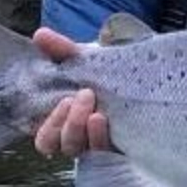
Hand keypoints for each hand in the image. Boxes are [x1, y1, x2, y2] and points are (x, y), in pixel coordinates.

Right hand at [32, 28, 110, 156]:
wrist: (147, 75)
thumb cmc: (108, 72)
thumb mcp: (86, 59)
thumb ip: (62, 49)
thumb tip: (40, 34)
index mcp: (66, 122)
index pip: (46, 139)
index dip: (49, 126)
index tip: (63, 100)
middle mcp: (81, 138)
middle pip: (62, 146)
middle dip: (68, 123)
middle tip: (85, 95)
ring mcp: (101, 143)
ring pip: (81, 150)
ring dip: (82, 129)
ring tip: (96, 111)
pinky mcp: (121, 147)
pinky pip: (105, 151)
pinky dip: (100, 136)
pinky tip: (105, 119)